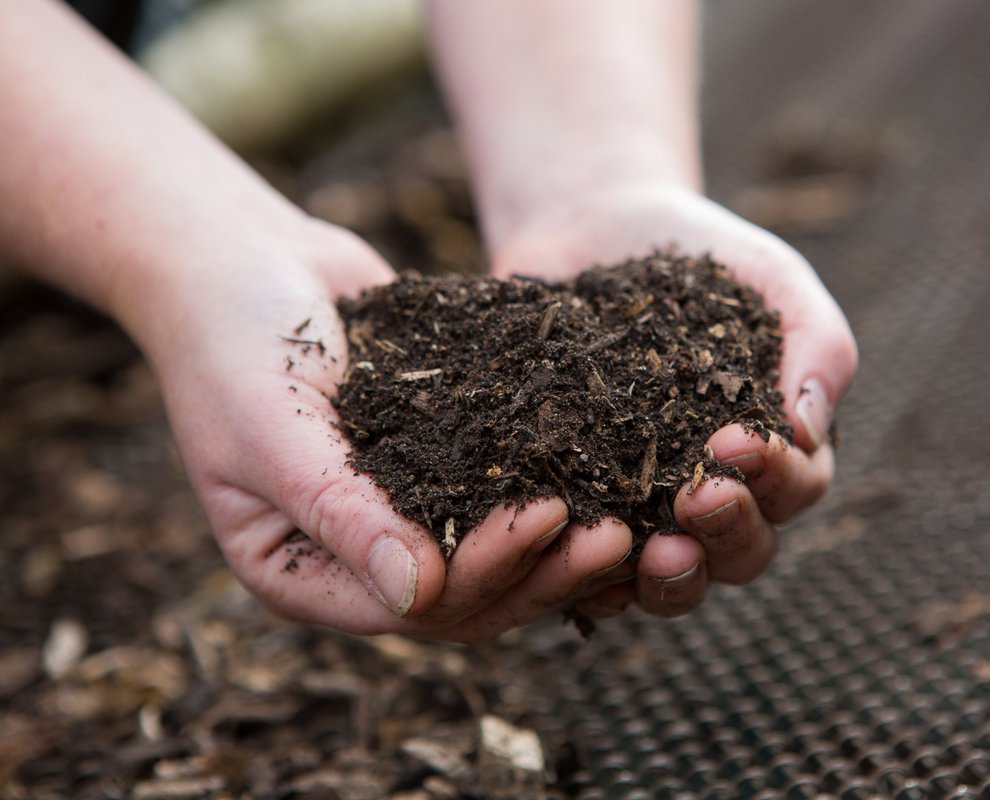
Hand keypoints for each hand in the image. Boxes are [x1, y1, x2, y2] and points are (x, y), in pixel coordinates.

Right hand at [144, 220, 633, 640]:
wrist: (243, 258)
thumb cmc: (232, 341)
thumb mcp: (273, 430)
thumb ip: (340, 512)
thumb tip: (418, 596)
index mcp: (301, 572)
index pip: (409, 606)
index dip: (485, 574)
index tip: (550, 518)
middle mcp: (355, 557)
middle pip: (465, 596)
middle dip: (539, 572)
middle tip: (616, 537)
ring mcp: (399, 514)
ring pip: (491, 555)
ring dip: (556, 545)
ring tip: (628, 517)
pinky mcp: (434, 466)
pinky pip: (495, 492)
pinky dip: (546, 487)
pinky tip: (608, 471)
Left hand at [489, 183, 857, 618]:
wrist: (590, 230)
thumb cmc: (698, 253)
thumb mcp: (770, 277)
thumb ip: (814, 342)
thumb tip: (809, 429)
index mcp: (773, 448)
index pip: (797, 488)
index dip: (776, 478)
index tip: (737, 441)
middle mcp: (714, 492)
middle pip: (742, 551)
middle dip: (727, 531)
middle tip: (696, 497)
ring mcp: (643, 510)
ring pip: (673, 579)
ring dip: (671, 578)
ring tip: (650, 552)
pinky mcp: (576, 509)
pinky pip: (586, 566)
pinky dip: (585, 572)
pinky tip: (573, 551)